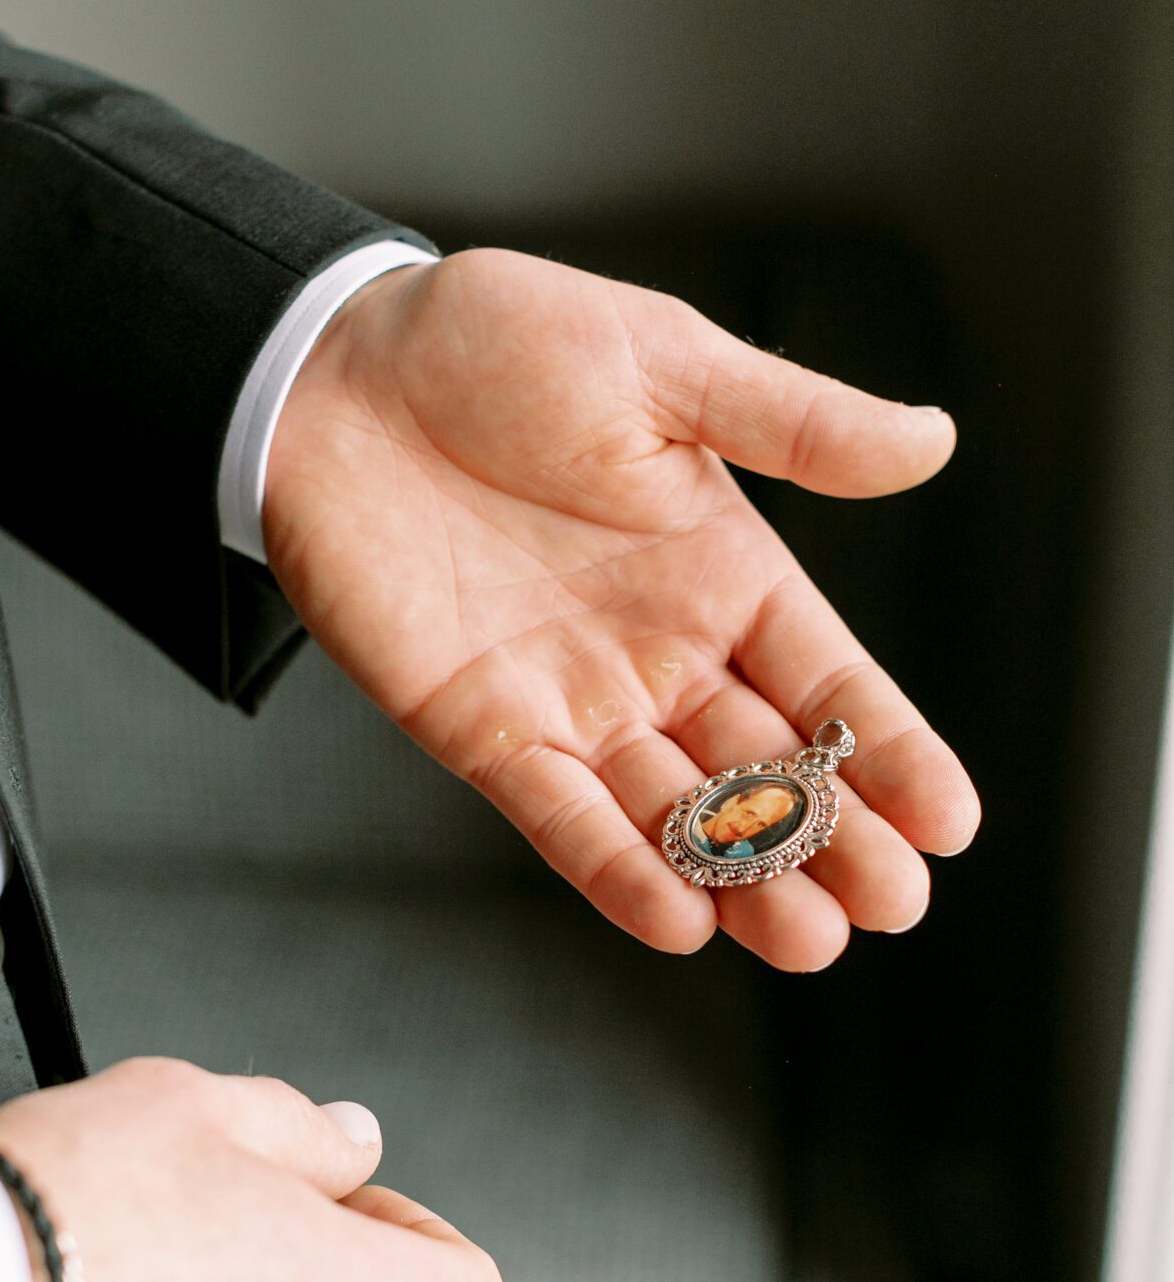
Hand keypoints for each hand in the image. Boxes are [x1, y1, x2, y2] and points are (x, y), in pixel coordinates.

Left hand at [267, 248, 980, 971]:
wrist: (331, 372)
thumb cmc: (495, 341)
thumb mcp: (664, 363)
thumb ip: (792, 424)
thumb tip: (934, 442)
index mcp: (721, 569)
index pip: (829, 680)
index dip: (889, 751)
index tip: (949, 822)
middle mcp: (661, 651)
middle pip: (766, 769)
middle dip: (832, 839)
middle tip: (893, 905)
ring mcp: (574, 700)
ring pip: (676, 814)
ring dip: (742, 879)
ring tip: (809, 939)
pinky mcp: (483, 732)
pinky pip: (562, 817)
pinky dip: (615, 869)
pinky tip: (681, 919)